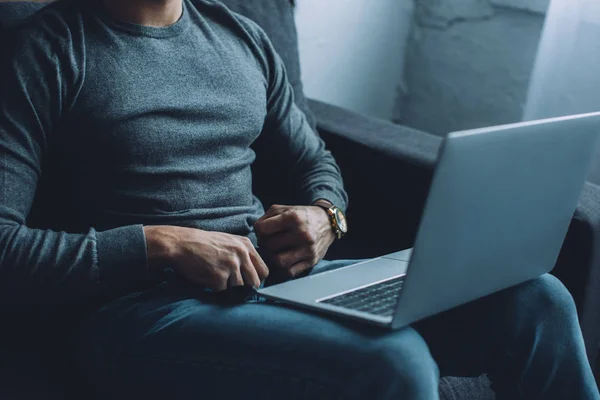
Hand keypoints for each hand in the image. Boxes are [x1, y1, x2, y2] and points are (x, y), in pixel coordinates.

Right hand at [144, 226, 268, 290]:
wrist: (180, 243)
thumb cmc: (203, 244)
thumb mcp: (229, 242)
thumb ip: (243, 255)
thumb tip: (255, 277)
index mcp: (246, 245)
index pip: (264, 271)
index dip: (256, 279)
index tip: (248, 282)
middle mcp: (241, 254)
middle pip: (255, 282)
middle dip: (245, 287)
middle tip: (230, 283)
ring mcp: (231, 265)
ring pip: (239, 288)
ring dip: (228, 287)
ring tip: (214, 275)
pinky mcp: (219, 277)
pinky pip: (222, 291)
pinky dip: (214, 288)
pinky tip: (206, 276)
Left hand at [254, 204, 334, 278]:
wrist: (328, 223)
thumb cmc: (302, 215)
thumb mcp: (285, 208)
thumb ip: (267, 217)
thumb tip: (256, 232)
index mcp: (293, 217)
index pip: (262, 229)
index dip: (259, 230)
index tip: (264, 231)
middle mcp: (302, 233)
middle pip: (269, 246)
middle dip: (265, 244)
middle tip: (268, 242)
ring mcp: (308, 249)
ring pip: (278, 262)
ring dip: (272, 258)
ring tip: (275, 252)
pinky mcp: (312, 261)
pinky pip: (290, 272)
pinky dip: (283, 268)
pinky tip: (284, 259)